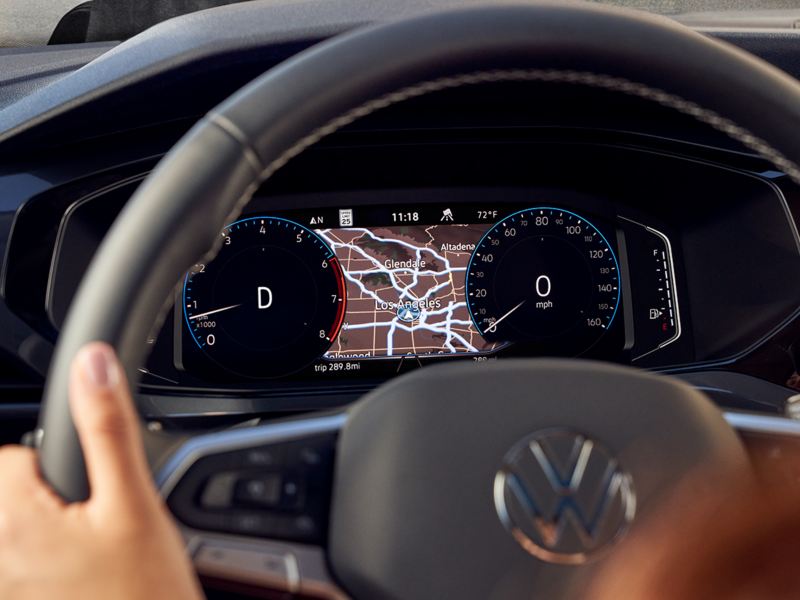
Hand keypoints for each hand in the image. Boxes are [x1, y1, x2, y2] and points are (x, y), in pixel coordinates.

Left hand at [0, 343, 203, 599]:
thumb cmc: (143, 594)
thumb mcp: (135, 502)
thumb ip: (108, 428)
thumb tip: (93, 363)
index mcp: (14, 518)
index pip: (6, 456)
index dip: (52, 461)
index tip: (86, 486)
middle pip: (11, 493)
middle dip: (52, 498)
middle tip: (97, 525)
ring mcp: (10, 584)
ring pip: (20, 530)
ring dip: (52, 533)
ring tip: (94, 559)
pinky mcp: (25, 597)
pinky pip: (26, 565)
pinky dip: (50, 564)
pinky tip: (86, 581)